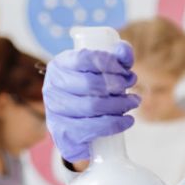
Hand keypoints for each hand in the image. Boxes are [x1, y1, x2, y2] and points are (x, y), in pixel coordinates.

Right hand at [42, 43, 139, 161]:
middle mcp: (52, 87)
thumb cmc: (92, 94)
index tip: (125, 72)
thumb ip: (117, 59)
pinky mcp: (63, 134)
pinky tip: (127, 120)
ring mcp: (55, 112)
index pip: (85, 58)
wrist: (76, 129)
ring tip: (133, 103)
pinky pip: (92, 129)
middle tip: (132, 91)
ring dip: (121, 105)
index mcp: (59, 66)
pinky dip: (116, 124)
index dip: (110, 64)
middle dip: (118, 86)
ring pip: (93, 106)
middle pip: (91, 84)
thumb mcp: (103, 73)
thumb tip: (123, 50)